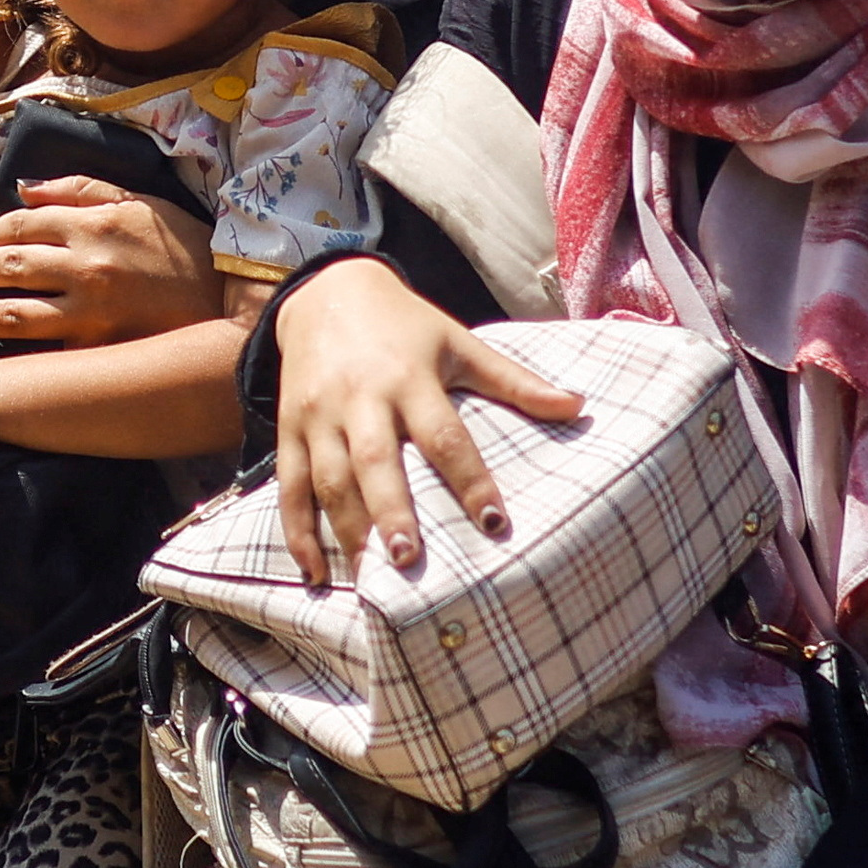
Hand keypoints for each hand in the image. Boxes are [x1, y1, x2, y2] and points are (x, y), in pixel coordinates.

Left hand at [0, 180, 217, 348]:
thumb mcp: (138, 202)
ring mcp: (90, 311)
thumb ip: (79, 189)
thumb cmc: (184, 246)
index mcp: (93, 224)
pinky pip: (44, 347)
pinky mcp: (98, 345)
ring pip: (14, 314)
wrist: (230, 299)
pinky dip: (12, 349)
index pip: (21, 225)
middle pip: (8, 266)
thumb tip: (23, 189)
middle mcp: (85, 265)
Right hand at [268, 257, 584, 582]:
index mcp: (410, 377)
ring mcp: (318, 415)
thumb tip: (578, 406)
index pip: (444, 435)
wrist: (326, 291)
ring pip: (329, 479)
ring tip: (370, 576)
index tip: (496, 523)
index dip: (471, 479)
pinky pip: (289, 486)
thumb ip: (515, 381)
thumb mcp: (461, 344)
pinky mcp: (288, 428)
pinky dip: (297, 532)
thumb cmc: (406, 327)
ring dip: (346, 529)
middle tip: (409, 560)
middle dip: (390, 512)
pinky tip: (315, 573)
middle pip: (375, 462)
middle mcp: (361, 398)